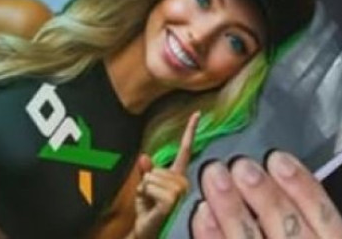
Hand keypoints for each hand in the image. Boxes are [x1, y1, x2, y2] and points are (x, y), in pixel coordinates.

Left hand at [131, 112, 197, 237]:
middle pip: (156, 168)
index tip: (197, 113)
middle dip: (146, 181)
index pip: (185, 151)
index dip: (190, 131)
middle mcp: (183, 183)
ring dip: (144, 189)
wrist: (146, 232)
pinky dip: (144, 193)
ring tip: (152, 203)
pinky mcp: (172, 201)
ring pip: (152, 176)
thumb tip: (144, 157)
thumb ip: (146, 171)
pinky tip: (151, 206)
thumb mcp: (145, 188)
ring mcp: (180, 193)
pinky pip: (150, 185)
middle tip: (151, 198)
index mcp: (179, 177)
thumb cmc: (148, 211)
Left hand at [189, 153, 341, 238]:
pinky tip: (202, 213)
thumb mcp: (298, 233)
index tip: (277, 158)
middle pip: (292, 235)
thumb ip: (290, 215)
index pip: (329, 224)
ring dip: (233, 209)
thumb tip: (266, 173)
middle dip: (266, 196)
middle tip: (241, 166)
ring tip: (215, 176)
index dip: (305, 188)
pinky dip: (212, 237)